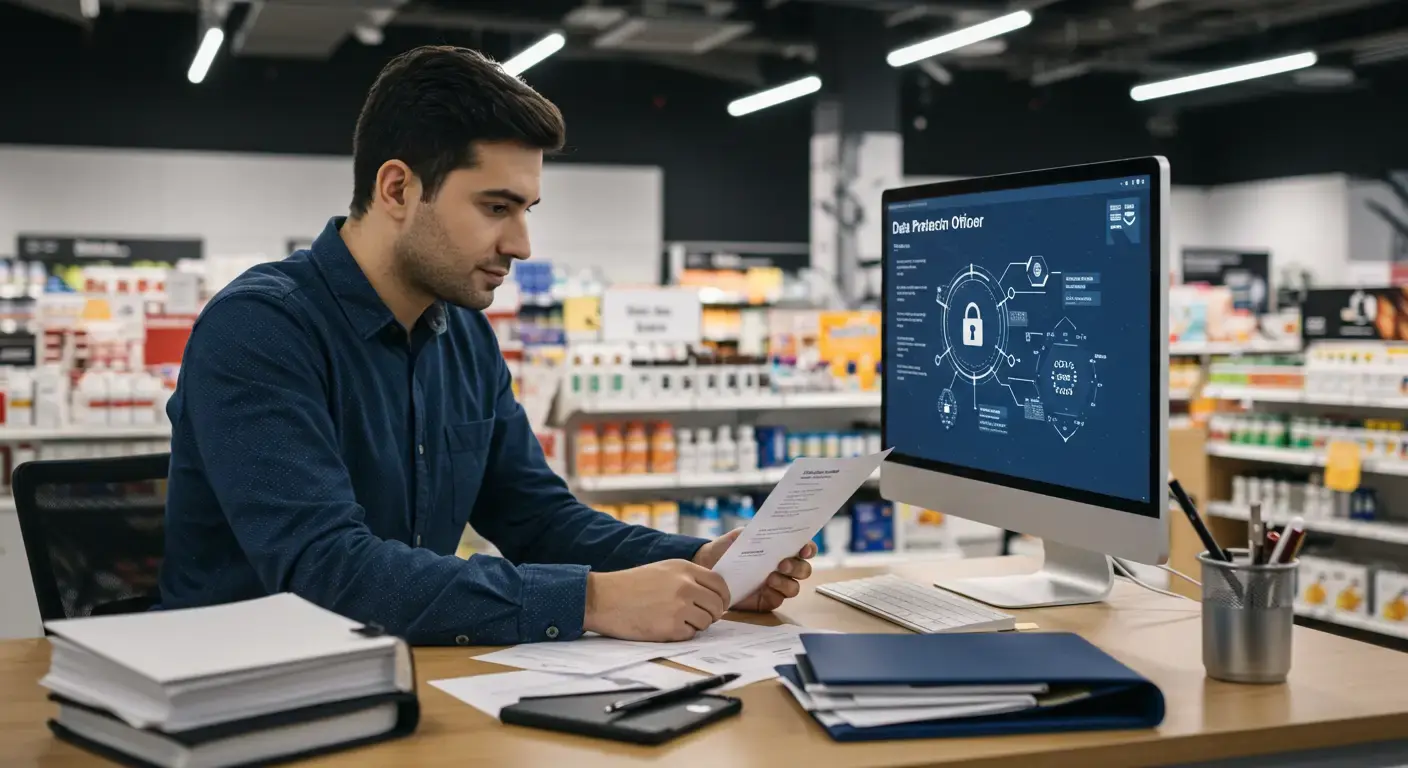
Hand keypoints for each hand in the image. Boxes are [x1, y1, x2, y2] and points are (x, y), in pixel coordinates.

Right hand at [583, 559, 730, 641]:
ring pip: (706, 622)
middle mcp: (685, 585)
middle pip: (717, 605)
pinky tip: (664, 626)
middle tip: (700, 617)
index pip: (720, 584)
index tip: (719, 605)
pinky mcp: (671, 627)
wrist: (603, 598)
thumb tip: (712, 595)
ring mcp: (679, 606)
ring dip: (696, 625)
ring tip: (675, 620)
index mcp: (684, 568)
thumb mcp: (663, 570)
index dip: (723, 598)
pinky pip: (690, 634)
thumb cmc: (631, 585)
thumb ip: (688, 578)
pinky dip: (681, 634)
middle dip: (712, 614)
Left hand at [692, 528, 815, 612]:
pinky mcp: (766, 600)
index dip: (809, 549)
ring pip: (794, 588)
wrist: (708, 565)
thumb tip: (775, 527)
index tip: (804, 549)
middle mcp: (785, 569)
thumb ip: (760, 532)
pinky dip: (775, 594)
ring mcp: (777, 586)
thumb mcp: (743, 535)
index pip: (805, 549)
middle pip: (804, 570)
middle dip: (797, 568)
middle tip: (782, 564)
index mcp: (783, 550)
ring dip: (786, 583)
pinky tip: (765, 589)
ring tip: (770, 578)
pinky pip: (779, 600)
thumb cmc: (729, 547)